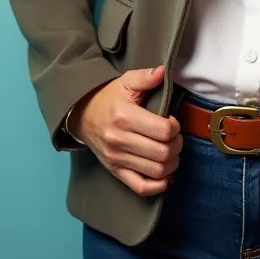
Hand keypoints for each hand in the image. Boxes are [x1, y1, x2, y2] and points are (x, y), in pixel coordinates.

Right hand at [71, 63, 182, 196]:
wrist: (82, 115)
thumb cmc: (109, 98)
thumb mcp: (126, 82)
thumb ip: (145, 77)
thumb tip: (162, 71)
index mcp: (125, 117)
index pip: (163, 131)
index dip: (175, 127)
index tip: (173, 121)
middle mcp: (120, 141)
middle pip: (162, 153)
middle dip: (177, 145)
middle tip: (176, 137)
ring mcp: (117, 159)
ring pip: (156, 172)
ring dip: (172, 164)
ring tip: (172, 152)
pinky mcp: (116, 171)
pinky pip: (141, 187)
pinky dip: (158, 186)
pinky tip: (166, 175)